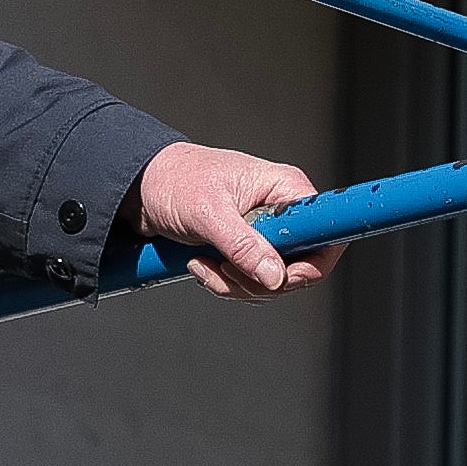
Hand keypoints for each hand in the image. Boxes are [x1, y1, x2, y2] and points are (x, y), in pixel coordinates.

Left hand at [130, 142, 318, 295]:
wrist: (140, 188)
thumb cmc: (175, 180)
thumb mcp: (209, 212)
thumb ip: (245, 245)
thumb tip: (276, 275)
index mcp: (283, 189)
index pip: (326, 229)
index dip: (315, 260)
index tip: (285, 275)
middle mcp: (279, 211)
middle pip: (301, 264)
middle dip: (262, 280)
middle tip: (227, 269)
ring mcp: (263, 233)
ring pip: (273, 280)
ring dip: (237, 284)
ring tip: (206, 264)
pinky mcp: (244, 250)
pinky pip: (251, 282)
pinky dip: (225, 284)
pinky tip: (202, 265)